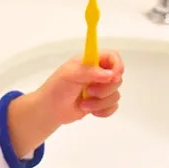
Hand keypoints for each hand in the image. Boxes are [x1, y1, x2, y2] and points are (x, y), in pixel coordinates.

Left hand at [5, 50, 123, 158]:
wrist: (51, 111)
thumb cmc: (56, 88)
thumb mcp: (69, 75)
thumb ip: (90, 72)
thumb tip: (111, 74)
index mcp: (90, 61)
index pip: (113, 56)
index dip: (117, 66)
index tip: (113, 77)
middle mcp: (98, 73)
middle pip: (117, 78)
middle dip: (104, 89)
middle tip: (89, 91)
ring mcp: (101, 88)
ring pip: (115, 94)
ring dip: (100, 103)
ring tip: (84, 104)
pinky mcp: (102, 103)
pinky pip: (114, 106)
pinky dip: (104, 111)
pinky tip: (91, 111)